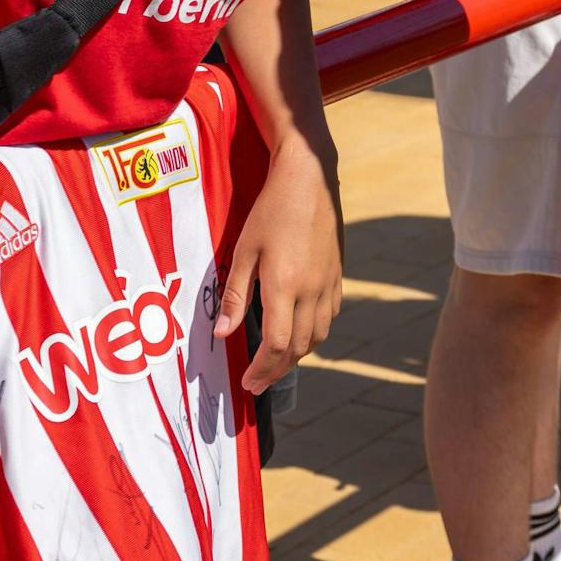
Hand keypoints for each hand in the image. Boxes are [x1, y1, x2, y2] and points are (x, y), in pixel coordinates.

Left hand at [213, 138, 342, 393]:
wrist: (310, 176)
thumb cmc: (272, 209)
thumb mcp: (244, 249)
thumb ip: (235, 294)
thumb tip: (223, 334)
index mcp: (285, 286)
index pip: (277, 345)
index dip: (262, 370)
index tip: (248, 384)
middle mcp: (311, 290)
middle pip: (300, 348)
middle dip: (277, 370)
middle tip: (259, 383)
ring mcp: (329, 282)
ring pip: (319, 335)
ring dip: (298, 355)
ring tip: (278, 362)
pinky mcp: (338, 272)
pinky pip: (331, 314)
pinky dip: (317, 332)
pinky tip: (304, 330)